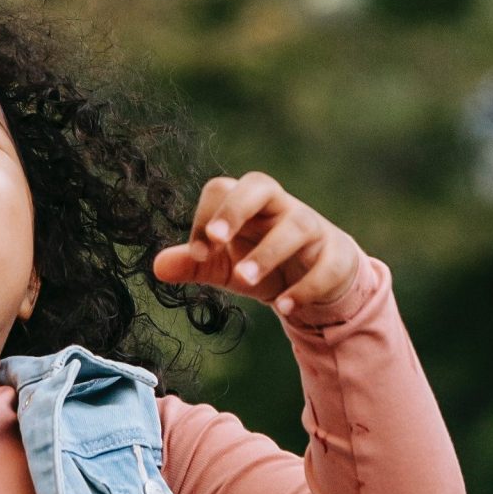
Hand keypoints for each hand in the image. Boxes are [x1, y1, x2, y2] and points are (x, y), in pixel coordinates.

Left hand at [149, 172, 363, 319]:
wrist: (316, 281)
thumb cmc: (262, 262)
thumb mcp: (223, 266)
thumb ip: (192, 265)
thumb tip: (156, 267)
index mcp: (248, 203)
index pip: (222, 189)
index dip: (206, 217)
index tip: (197, 254)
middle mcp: (280, 207)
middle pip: (260, 185)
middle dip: (236, 210)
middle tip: (216, 240)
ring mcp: (312, 228)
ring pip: (295, 226)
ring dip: (267, 254)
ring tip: (243, 282)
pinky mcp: (336, 256)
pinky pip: (325, 265)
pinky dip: (305, 287)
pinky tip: (284, 308)